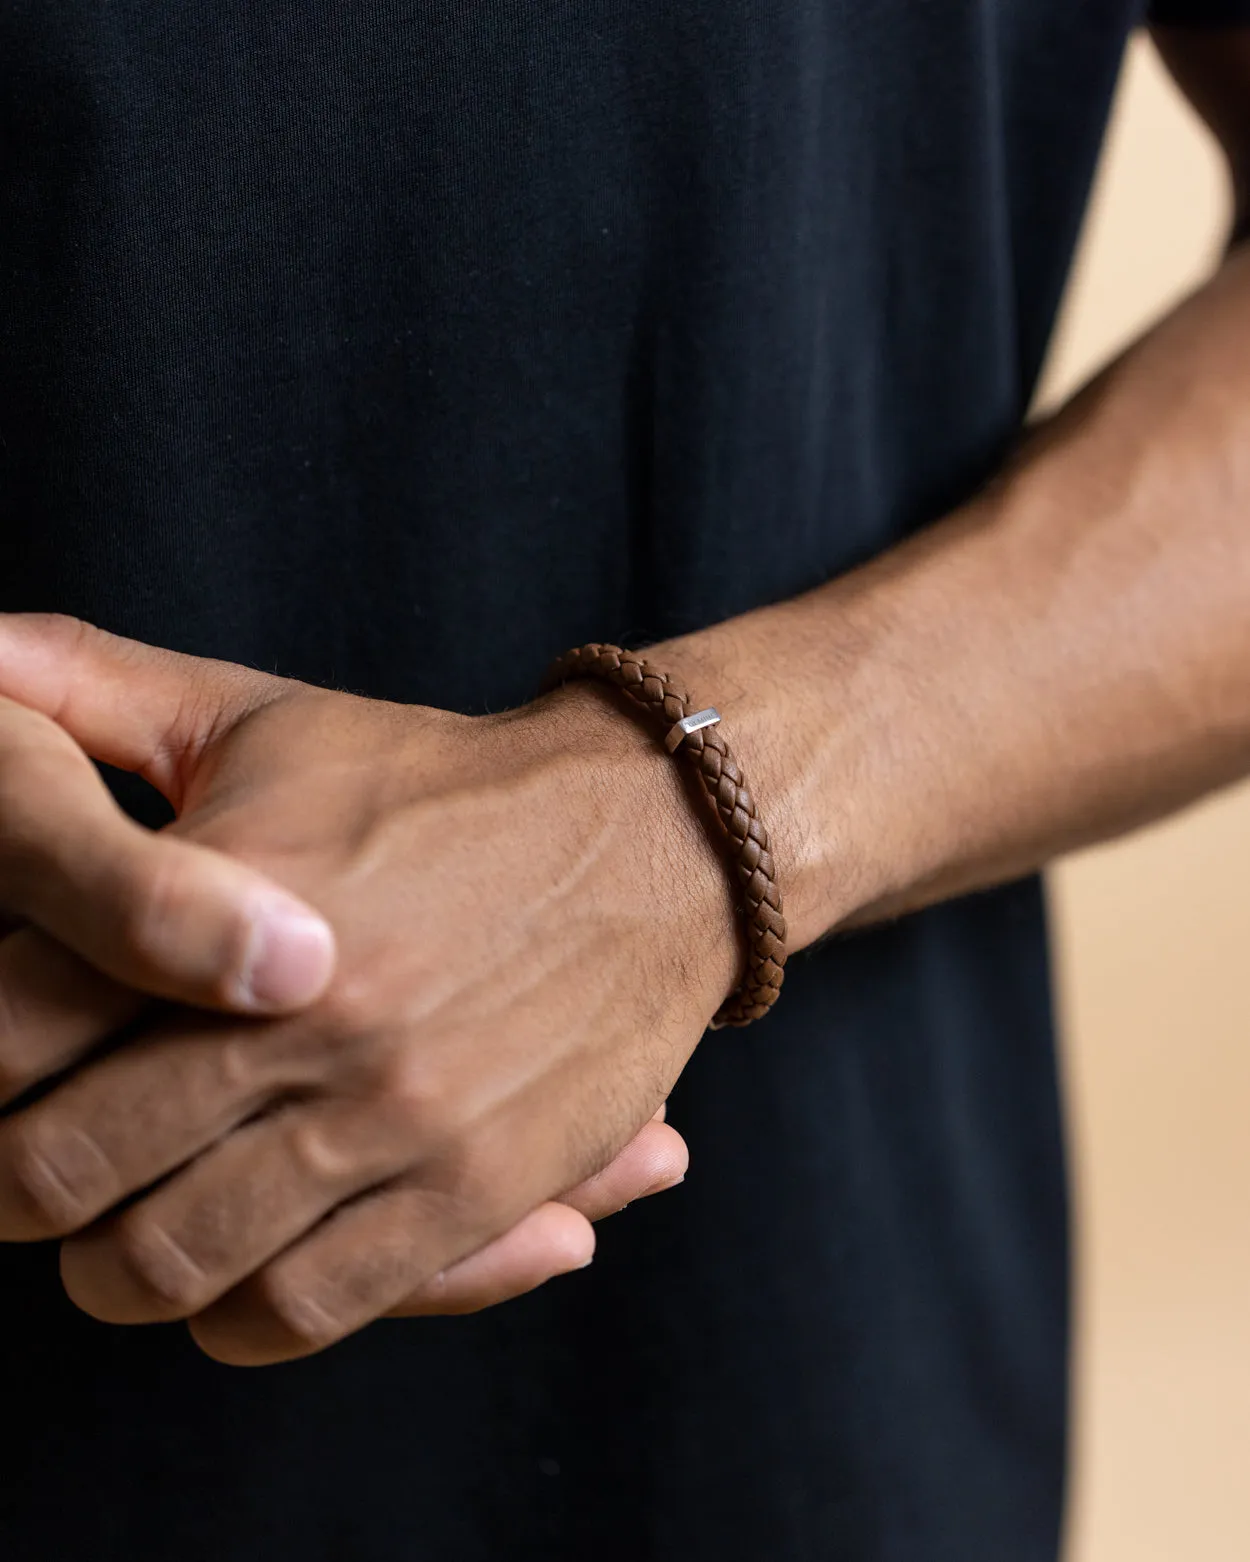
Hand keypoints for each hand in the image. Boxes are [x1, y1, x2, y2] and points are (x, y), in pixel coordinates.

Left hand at [0, 615, 732, 1361]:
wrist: (649, 834)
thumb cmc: (441, 782)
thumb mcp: (269, 718)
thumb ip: (102, 685)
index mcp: (229, 892)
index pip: (4, 1030)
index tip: (10, 1070)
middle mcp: (302, 1015)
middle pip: (58, 1171)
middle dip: (21, 1184)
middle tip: (49, 1162)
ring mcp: (389, 1113)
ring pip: (164, 1265)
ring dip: (118, 1264)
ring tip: (136, 1220)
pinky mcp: (470, 1184)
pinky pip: (300, 1307)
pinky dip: (237, 1314)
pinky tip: (240, 1266)